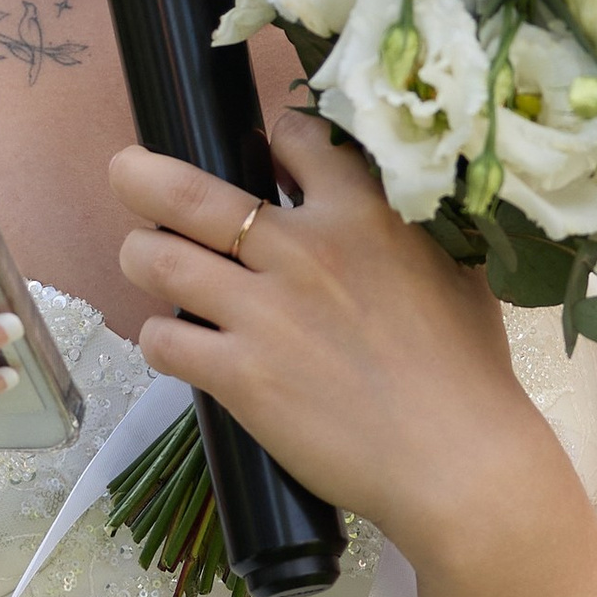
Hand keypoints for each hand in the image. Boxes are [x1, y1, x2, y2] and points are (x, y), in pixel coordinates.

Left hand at [112, 114, 558, 559]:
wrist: (457, 460)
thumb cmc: (469, 371)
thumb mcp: (455, 268)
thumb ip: (410, 228)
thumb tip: (394, 208)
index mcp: (360, 214)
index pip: (292, 136)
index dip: (269, 138)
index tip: (260, 155)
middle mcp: (301, 250)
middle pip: (186, 191)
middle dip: (141, 174)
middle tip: (128, 172)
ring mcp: (263, 313)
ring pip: (157, 260)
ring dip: (140, 254)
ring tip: (144, 259)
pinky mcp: (238, 376)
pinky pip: (163, 340)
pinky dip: (160, 338)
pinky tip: (177, 344)